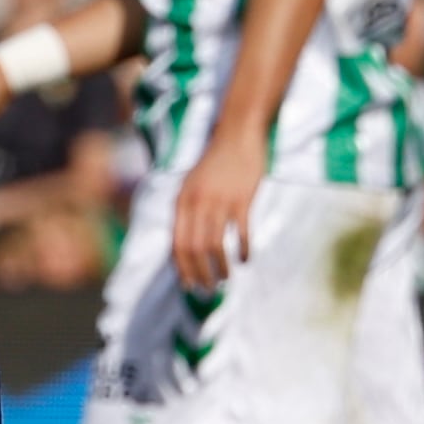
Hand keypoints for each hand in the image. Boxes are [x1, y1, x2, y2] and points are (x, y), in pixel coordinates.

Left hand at [171, 129, 267, 292]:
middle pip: (194, 250)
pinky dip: (243, 250)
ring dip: (220, 267)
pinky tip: (246, 259)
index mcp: (182, 200)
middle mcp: (197, 203)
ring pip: (215, 246)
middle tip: (209, 289)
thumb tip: (186, 243)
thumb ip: (188, 210)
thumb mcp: (192, 183)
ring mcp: (219, 201)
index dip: (182, 269)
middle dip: (200, 274)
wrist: (238, 133)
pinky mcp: (242, 199)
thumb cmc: (216, 161)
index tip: (189, 286)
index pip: (177, 244)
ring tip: (226, 279)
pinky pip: (241, 233)